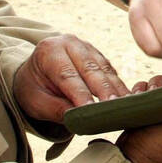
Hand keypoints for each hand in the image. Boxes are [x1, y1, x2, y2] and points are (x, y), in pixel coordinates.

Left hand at [14, 35, 128, 125]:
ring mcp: (86, 47)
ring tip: (126, 106)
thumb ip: (55, 109)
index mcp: (49, 51)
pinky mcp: (98, 55)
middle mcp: (69, 43)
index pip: (67, 75)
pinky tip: (128, 100)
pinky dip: (119, 85)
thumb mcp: (35, 101)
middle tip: (115, 108)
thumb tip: (79, 119)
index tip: (92, 111)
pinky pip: (111, 71)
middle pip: (90, 69)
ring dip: (116, 88)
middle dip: (104, 90)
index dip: (80, 94)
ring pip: (104, 69)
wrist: (35, 72)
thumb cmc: (34, 88)